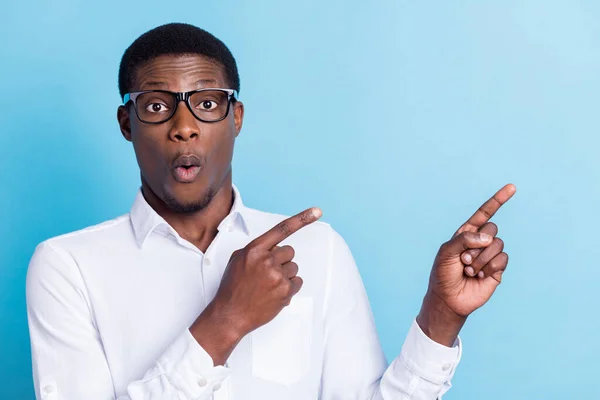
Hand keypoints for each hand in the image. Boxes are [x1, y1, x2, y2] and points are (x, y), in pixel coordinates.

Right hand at [191, 207, 321, 363]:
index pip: (282, 229)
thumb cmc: (233, 287)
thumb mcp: (237, 260)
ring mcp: (277, 276)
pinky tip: (274, 293)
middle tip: (268, 273)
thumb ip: (256, 250)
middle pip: (289, 252)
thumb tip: (273, 248)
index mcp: (254, 250)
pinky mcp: (285, 290)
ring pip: (294, 268)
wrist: (230, 314)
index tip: (317, 211)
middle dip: (282, 261)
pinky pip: (298, 282)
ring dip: (285, 275)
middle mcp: (267, 260)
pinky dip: (289, 287)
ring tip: (268, 285)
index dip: (302, 219)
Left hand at [417, 184, 515, 345]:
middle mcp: (480, 241)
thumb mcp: (446, 252)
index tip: (511, 187)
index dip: (498, 200)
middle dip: (477, 245)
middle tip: (464, 260)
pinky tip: (480, 276)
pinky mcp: (498, 268)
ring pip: (498, 244)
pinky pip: (503, 258)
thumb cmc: (443, 273)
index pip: (484, 213)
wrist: (449, 299)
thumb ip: (464, 239)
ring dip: (481, 259)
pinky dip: (491, 267)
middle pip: (492, 228)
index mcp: (467, 233)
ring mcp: (490, 254)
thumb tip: (488, 237)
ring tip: (470, 270)